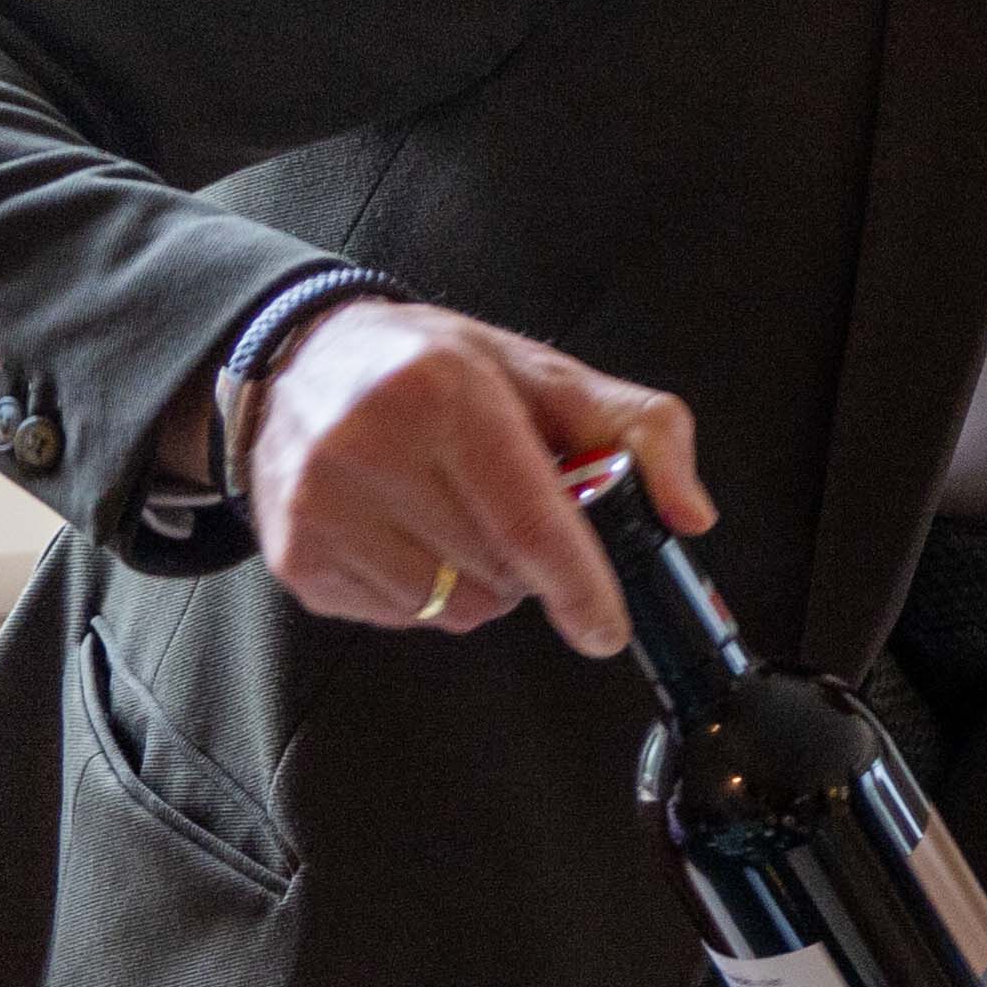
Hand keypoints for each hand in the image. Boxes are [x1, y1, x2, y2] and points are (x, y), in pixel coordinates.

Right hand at [240, 299, 711, 655]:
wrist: (303, 361)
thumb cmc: (433, 370)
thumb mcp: (543, 374)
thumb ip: (638, 431)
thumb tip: (689, 511)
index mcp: (440, 390)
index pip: (528, 522)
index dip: (579, 585)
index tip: (605, 624)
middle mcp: (366, 445)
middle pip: (497, 573)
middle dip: (525, 561)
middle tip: (502, 508)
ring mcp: (320, 508)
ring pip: (451, 608)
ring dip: (476, 582)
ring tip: (452, 516)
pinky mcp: (297, 557)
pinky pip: (400, 618)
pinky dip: (424, 593)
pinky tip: (407, 532)